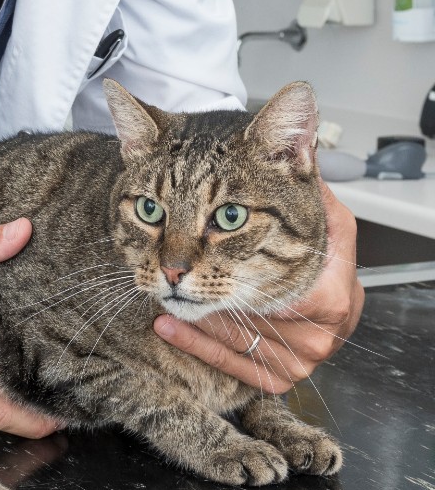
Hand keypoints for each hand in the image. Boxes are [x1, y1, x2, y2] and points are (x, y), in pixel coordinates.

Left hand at [153, 182, 363, 392]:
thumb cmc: (314, 238)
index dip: (237, 266)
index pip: (282, 286)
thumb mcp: (310, 200)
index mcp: (331, 290)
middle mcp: (320, 331)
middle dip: (210, 288)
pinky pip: (234, 366)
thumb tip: (290, 114)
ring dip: (195, 315)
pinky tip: (167, 323)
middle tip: (171, 271)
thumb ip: (297, 167)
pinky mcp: (280, 375)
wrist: (328, 286)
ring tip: (157, 291)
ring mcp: (301, 357)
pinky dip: (196, 343)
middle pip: (253, 314)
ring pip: (239, 339)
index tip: (198, 249)